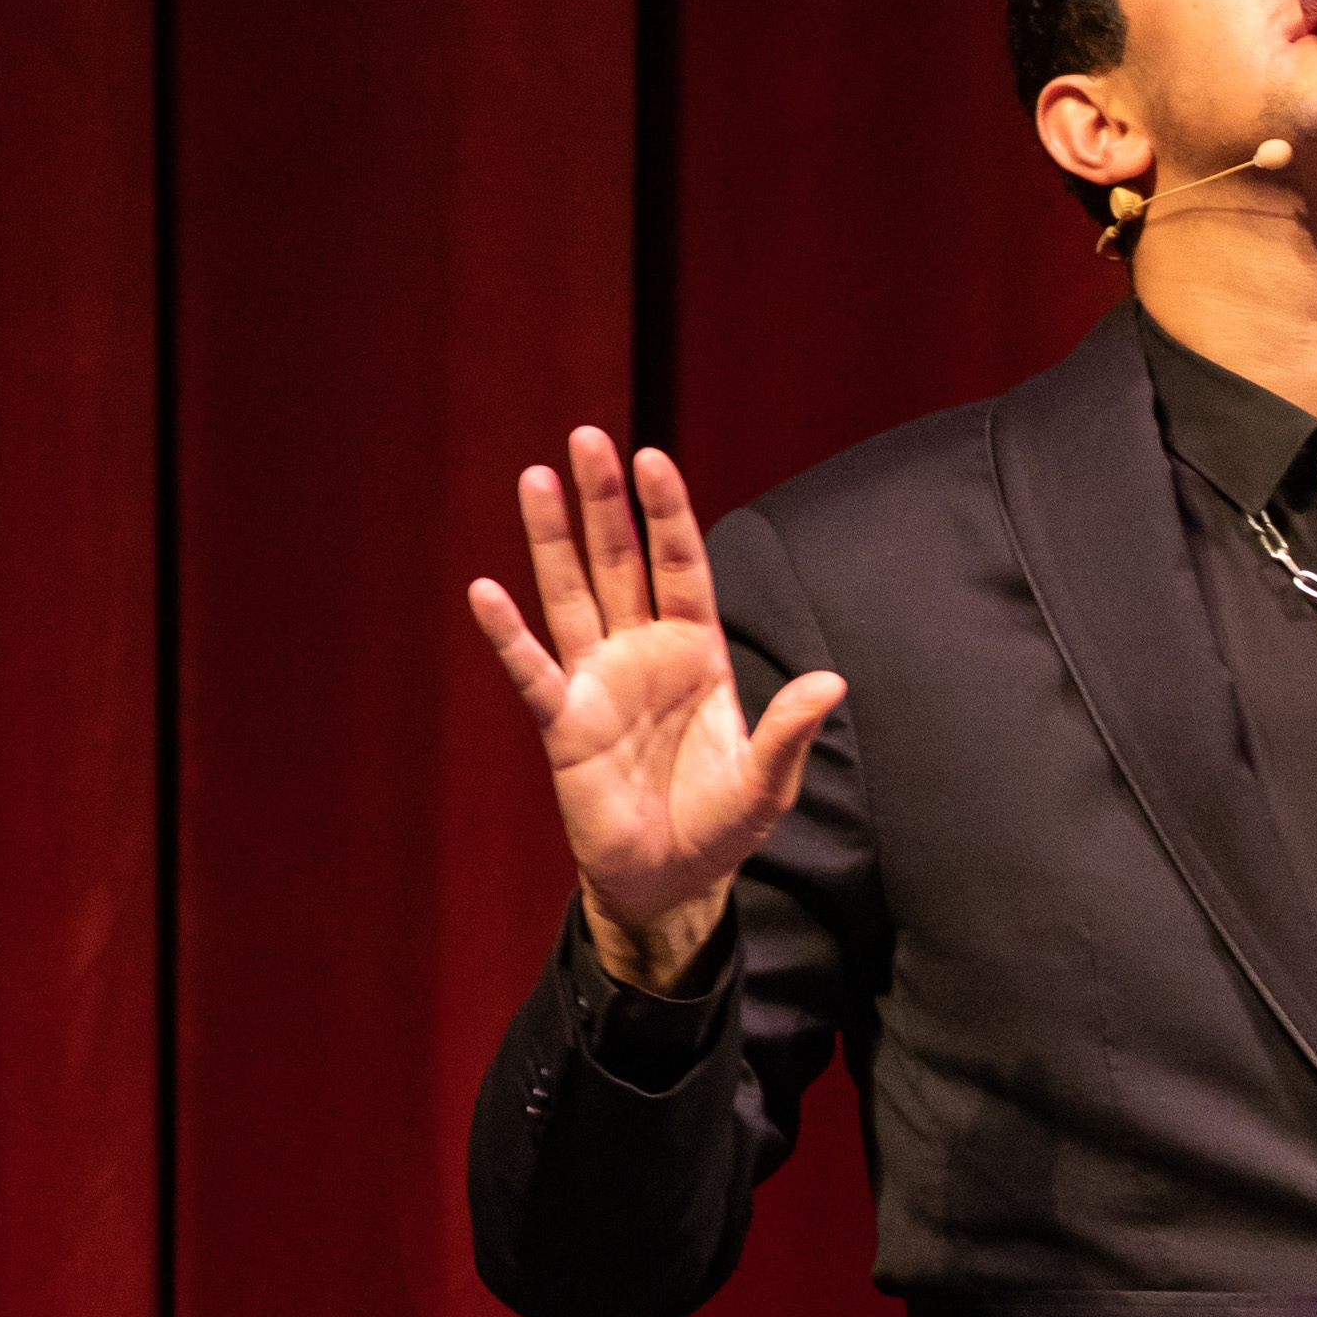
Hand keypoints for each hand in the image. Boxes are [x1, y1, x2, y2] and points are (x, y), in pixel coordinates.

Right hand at [464, 428, 847, 992]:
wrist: (672, 879)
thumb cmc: (722, 824)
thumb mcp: (769, 780)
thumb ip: (791, 730)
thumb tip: (831, 682)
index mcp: (697, 653)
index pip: (682, 565)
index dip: (668, 514)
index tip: (654, 458)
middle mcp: (642, 653)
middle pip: (620, 562)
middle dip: (606, 502)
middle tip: (588, 437)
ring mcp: (599, 682)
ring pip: (571, 595)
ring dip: (553, 540)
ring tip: (537, 477)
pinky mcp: (565, 724)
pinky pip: (534, 670)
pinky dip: (508, 633)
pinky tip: (485, 589)